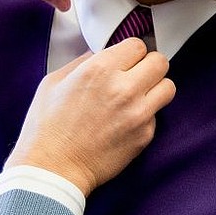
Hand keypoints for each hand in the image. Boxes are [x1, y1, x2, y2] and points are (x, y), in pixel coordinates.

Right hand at [5, 39, 174, 195]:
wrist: (53, 169)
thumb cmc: (47, 128)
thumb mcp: (55, 82)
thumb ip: (83, 63)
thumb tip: (102, 54)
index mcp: (100, 70)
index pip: (137, 45)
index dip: (131, 52)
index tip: (126, 60)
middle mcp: (124, 88)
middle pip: (160, 62)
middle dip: (149, 65)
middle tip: (137, 75)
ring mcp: (138, 113)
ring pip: (168, 87)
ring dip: (155, 88)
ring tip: (139, 96)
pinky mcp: (145, 134)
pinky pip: (157, 114)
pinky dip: (146, 114)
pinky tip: (126, 121)